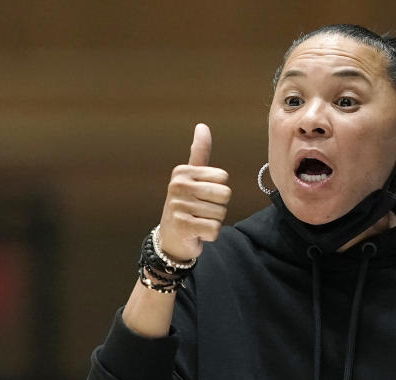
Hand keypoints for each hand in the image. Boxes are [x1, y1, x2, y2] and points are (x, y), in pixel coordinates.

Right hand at [158, 123, 231, 260]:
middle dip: (218, 207)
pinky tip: (197, 233)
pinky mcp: (183, 226)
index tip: (202, 196)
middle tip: (202, 212)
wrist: (171, 239)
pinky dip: (210, 235)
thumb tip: (202, 126)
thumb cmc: (186, 206)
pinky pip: (214, 229)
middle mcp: (178, 186)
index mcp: (183, 172)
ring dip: (213, 222)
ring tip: (198, 221)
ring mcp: (179, 206)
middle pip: (225, 195)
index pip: (223, 178)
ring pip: (221, 214)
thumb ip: (199, 153)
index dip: (218, 191)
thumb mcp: (191, 178)